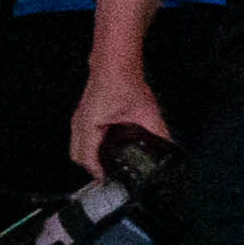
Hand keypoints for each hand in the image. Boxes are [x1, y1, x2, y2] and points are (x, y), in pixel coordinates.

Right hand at [66, 52, 164, 172]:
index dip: (97, 173)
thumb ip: (157, 132)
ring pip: (76, 146)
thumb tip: (167, 144)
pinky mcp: (84, 113)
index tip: (106, 180)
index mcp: (91, 125)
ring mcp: (79, 118)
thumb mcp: (146, 112)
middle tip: (106, 175)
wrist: (115, 64)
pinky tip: (103, 145)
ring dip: (87, 157)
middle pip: (77, 155)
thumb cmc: (123, 82)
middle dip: (90, 168)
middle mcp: (80, 123)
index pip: (88, 158)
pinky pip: (80, 137)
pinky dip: (87, 146)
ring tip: (104, 164)